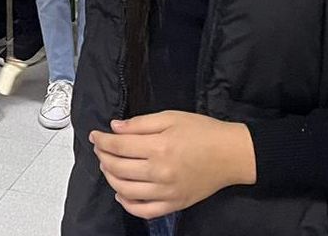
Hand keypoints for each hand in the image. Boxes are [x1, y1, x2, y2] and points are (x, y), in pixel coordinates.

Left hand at [90, 111, 256, 218]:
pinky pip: (144, 211)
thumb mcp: (171, 117)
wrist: (232, 155)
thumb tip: (114, 128)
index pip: (118, 146)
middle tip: (100, 149)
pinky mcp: (174, 204)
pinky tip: (121, 193)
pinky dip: (127, 204)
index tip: (94, 135)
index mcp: (159, 147)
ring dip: (110, 178)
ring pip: (125, 190)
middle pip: (118, 168)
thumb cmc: (204, 132)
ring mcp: (167, 192)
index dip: (101, 140)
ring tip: (108, 167)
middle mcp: (160, 172)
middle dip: (103, 157)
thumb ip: (140, 123)